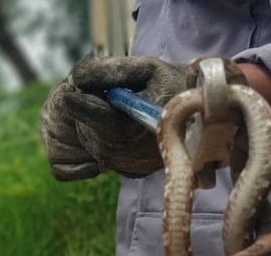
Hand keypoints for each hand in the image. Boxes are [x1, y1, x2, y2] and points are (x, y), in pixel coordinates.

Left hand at [40, 55, 185, 179]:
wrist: (201, 115)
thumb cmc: (171, 86)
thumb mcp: (146, 68)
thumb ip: (111, 70)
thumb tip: (76, 78)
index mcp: (133, 128)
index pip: (95, 117)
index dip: (78, 103)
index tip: (69, 90)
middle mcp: (128, 153)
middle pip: (88, 130)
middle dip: (88, 110)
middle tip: (103, 92)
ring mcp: (128, 166)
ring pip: (93, 142)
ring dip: (95, 123)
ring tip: (118, 107)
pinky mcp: (130, 172)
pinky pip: (103, 152)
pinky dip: (105, 136)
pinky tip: (123, 123)